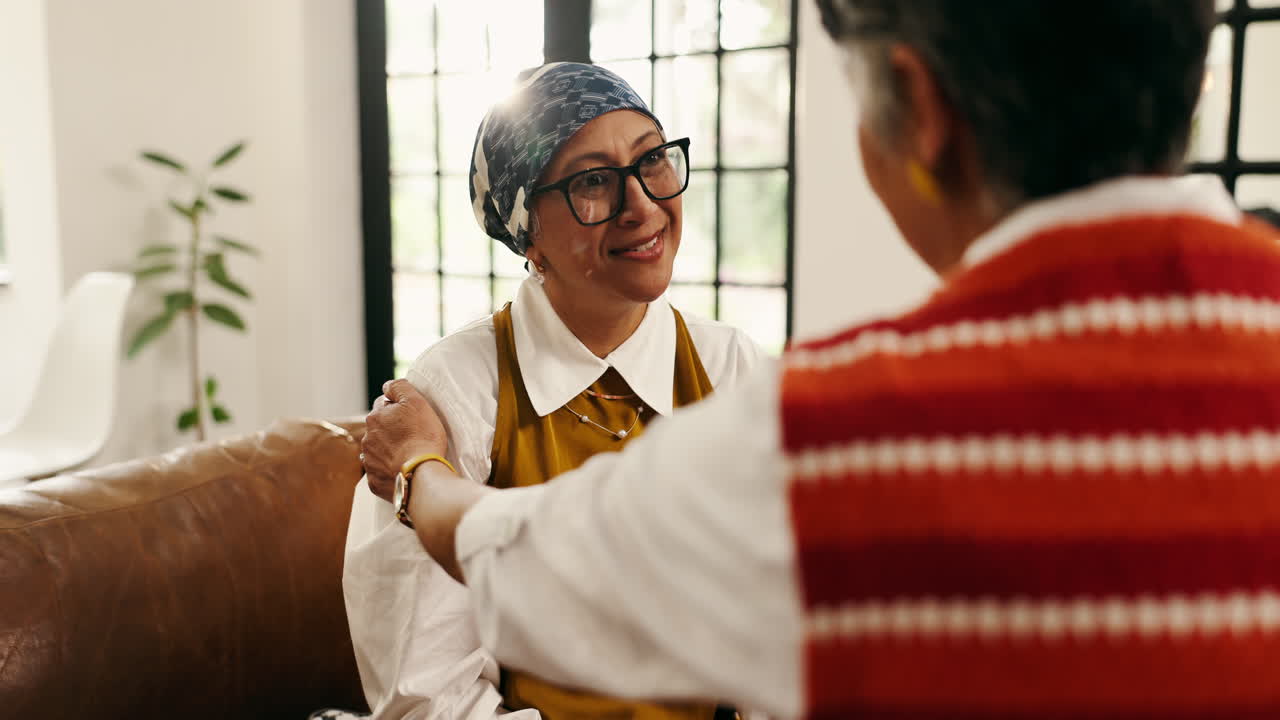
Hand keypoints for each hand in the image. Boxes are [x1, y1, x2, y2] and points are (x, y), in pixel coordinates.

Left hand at [362, 378, 448, 501]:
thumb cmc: (422, 436)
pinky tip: (404, 470)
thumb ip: (399, 387)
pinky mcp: (374, 482)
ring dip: (389, 450)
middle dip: (391, 430)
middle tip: (412, 435)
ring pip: (378, 450)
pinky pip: (381, 472)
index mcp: (375, 418)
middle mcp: (367, 439)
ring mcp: (369, 462)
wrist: (421, 474)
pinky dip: (390, 470)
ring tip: (409, 454)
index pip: (382, 405)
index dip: (397, 409)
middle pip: (379, 429)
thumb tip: (387, 386)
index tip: (411, 417)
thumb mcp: (416, 401)